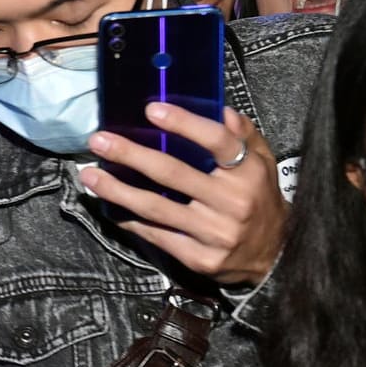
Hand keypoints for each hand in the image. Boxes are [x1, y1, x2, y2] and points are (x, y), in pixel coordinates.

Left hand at [80, 106, 284, 284]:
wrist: (276, 255)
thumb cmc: (260, 199)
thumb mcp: (262, 163)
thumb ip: (243, 135)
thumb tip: (219, 108)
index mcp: (249, 174)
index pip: (217, 142)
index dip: (184, 124)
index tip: (151, 109)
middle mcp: (233, 202)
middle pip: (173, 174)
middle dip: (131, 155)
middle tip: (98, 141)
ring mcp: (215, 233)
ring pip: (156, 208)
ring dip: (117, 190)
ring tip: (89, 175)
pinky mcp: (201, 259)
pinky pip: (157, 235)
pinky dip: (130, 221)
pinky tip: (109, 206)